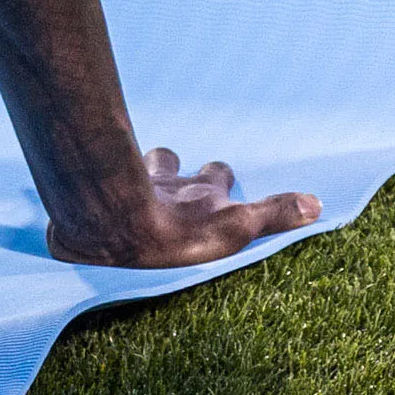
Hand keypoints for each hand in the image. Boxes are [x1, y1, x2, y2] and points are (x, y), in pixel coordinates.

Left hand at [48, 146, 320, 269]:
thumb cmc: (175, 232)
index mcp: (199, 190)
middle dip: (176, 169)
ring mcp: (128, 184)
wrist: (111, 226)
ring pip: (126, 170)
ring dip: (132, 174)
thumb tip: (319, 204)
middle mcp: (166, 181)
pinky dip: (86, 186)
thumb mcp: (235, 228)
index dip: (220, 176)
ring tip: (125, 182)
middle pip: (172, 162)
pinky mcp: (91, 198)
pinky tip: (75, 195)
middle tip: (173, 179)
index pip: (219, 173)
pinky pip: (87, 184)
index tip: (221, 177)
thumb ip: (274, 216)